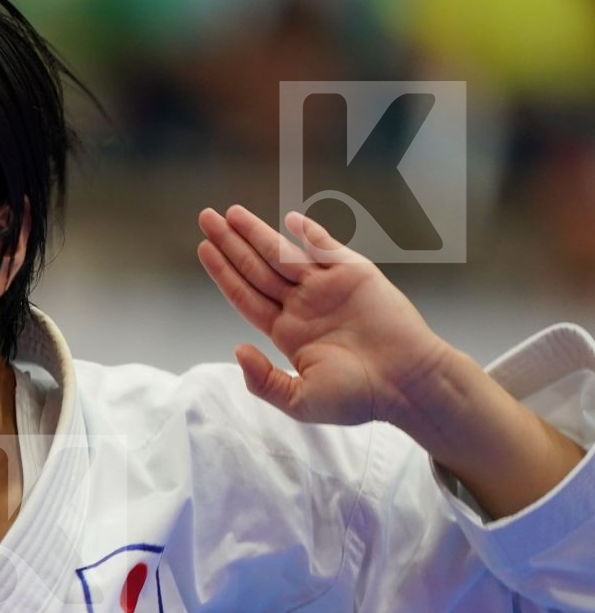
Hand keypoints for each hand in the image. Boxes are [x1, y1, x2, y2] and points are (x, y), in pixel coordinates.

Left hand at [195, 205, 456, 429]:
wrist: (408, 384)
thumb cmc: (358, 397)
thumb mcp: (299, 400)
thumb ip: (263, 380)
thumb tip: (237, 349)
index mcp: (287, 332)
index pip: (245, 295)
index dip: (223, 272)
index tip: (203, 249)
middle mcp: (303, 306)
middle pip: (257, 268)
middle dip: (231, 243)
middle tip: (206, 217)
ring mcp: (328, 288)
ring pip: (283, 254)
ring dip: (257, 232)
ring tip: (231, 213)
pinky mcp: (356, 275)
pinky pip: (327, 248)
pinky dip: (311, 233)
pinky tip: (290, 219)